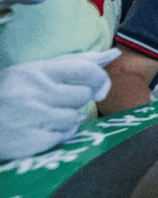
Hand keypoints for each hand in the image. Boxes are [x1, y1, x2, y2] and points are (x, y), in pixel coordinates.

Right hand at [0, 49, 119, 160]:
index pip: (85, 69)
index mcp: (35, 72)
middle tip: (56, 101)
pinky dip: (58, 134)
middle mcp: (35, 93)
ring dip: (66, 119)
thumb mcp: (30, 72)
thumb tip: (107, 56)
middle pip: (83, 95)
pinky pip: (65, 136)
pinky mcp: (32, 141)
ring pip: (75, 117)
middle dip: (76, 100)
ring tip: (43, 116)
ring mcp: (34, 118)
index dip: (99, 78)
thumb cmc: (6, 95)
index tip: (99, 86)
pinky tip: (39, 130)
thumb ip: (68, 64)